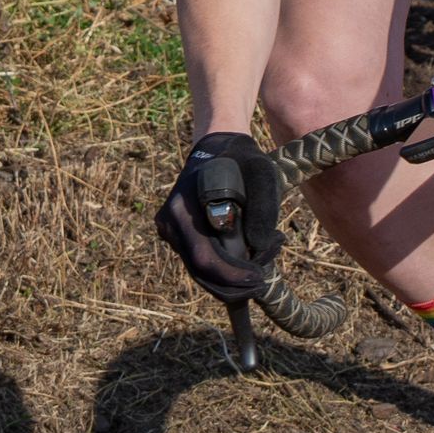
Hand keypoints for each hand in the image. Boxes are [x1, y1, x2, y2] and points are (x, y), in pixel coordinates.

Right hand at [153, 132, 283, 301]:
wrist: (216, 148)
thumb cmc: (241, 159)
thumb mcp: (261, 172)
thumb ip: (263, 207)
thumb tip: (256, 248)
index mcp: (184, 206)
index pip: (205, 258)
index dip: (233, 276)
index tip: (260, 278)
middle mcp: (170, 222)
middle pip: (201, 272)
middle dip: (235, 284)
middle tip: (263, 280)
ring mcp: (169, 231)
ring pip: (200, 273)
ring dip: (231, 279)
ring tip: (260, 263)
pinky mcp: (176, 238)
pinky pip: (199, 265)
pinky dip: (223, 270)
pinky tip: (247, 259)